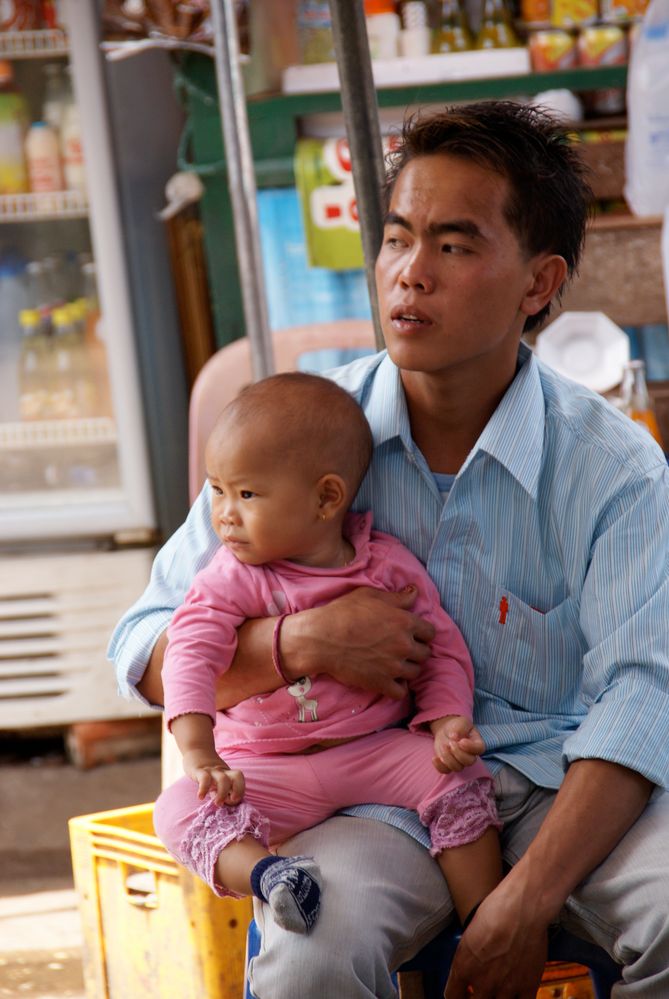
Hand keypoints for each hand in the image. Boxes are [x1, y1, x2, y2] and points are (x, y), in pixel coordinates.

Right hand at [183, 750, 244, 806]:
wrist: (195, 749)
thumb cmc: (207, 769)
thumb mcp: (216, 778)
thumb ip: (221, 790)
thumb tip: (226, 803)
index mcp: (228, 773)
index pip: (240, 778)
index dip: (240, 789)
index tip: (233, 799)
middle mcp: (222, 771)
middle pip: (237, 776)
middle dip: (237, 791)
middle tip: (230, 801)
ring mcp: (211, 770)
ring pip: (223, 779)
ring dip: (222, 793)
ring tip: (217, 803)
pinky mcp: (199, 770)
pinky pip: (204, 778)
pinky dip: (204, 789)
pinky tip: (200, 797)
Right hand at [282, 585, 434, 699]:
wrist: (321, 638)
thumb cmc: (343, 613)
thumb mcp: (370, 596)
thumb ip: (397, 597)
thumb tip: (414, 592)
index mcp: (405, 622)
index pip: (430, 632)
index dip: (421, 633)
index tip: (411, 634)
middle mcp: (404, 645)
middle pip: (425, 653)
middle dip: (416, 650)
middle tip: (401, 648)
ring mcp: (394, 666)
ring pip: (415, 672)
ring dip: (407, 668)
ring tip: (394, 663)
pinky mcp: (381, 683)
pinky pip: (401, 692)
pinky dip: (397, 687)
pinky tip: (388, 679)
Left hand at [432, 716, 484, 772]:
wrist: (447, 729)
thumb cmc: (457, 726)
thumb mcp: (461, 723)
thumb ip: (459, 729)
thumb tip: (454, 737)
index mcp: (476, 743)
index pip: (479, 749)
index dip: (470, 747)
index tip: (461, 741)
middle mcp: (470, 755)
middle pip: (469, 762)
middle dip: (458, 753)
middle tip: (450, 743)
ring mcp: (459, 761)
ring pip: (457, 768)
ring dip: (448, 758)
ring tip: (442, 746)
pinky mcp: (448, 764)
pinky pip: (445, 771)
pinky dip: (439, 766)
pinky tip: (434, 757)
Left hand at [444, 888, 547, 998]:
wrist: (523, 907)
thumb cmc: (496, 910)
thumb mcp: (470, 932)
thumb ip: (468, 956)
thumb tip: (471, 966)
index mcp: (463, 967)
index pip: (451, 996)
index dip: (457, 996)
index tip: (462, 993)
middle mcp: (482, 981)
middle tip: (481, 991)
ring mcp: (505, 987)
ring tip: (500, 990)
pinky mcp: (527, 985)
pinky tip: (517, 994)